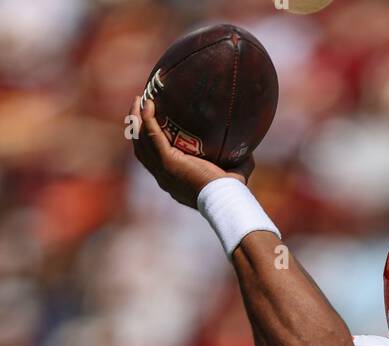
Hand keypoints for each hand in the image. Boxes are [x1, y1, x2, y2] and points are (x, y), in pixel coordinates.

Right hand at [128, 95, 253, 207]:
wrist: (226, 200)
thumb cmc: (231, 193)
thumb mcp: (233, 174)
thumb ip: (238, 161)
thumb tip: (250, 149)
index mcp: (173, 179)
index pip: (153, 160)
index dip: (148, 142)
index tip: (149, 125)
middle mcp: (163, 176)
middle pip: (141, 148)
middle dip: (136, 127)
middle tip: (139, 106)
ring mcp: (163, 170)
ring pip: (140, 141)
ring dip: (136, 119)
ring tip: (139, 99)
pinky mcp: (168, 162)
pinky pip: (152, 135)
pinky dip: (148, 119)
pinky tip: (149, 104)